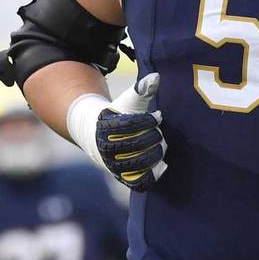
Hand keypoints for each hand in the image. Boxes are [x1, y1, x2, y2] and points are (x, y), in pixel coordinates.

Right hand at [69, 74, 166, 190]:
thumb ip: (141, 89)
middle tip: (157, 131)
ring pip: (143, 163)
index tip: (157, 117)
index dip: (150, 120)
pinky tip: (161, 163)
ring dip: (157, 152)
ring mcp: (114, 166)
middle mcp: (107, 149)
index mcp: (106, 128)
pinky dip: (154, 173)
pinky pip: (142, 182)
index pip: (134, 124)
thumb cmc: (118, 115)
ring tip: (159, 144)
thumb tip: (156, 77)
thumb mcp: (128, 101)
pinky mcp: (123, 179)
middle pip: (141, 143)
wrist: (98, 136)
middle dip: (154, 135)